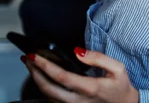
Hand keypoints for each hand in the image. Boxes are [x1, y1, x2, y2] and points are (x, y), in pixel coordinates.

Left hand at [22, 48, 138, 102]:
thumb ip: (98, 58)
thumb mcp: (118, 68)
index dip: (45, 66)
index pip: (61, 77)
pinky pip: (53, 100)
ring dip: (36, 80)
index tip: (34, 56)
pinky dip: (43, 87)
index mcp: (90, 88)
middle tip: (27, 58)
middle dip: (34, 73)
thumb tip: (78, 51)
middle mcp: (78, 100)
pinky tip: (41, 77)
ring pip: (48, 96)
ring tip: (30, 65)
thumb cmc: (121, 86)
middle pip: (48, 89)